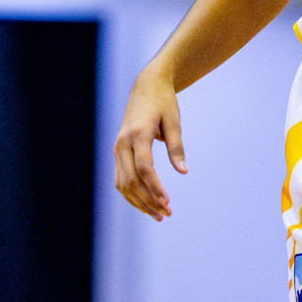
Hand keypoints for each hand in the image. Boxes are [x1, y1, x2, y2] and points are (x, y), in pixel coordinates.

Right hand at [113, 64, 186, 219]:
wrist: (146, 87)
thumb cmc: (163, 103)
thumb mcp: (174, 122)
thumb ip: (176, 147)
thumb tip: (183, 172)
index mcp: (138, 134)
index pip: (144, 168)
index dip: (155, 187)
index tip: (168, 202)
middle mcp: (123, 143)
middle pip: (132, 179)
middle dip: (148, 200)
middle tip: (166, 214)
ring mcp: (117, 148)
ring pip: (123, 183)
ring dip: (139, 201)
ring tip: (158, 214)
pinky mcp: (118, 151)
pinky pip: (120, 178)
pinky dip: (131, 193)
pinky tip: (145, 203)